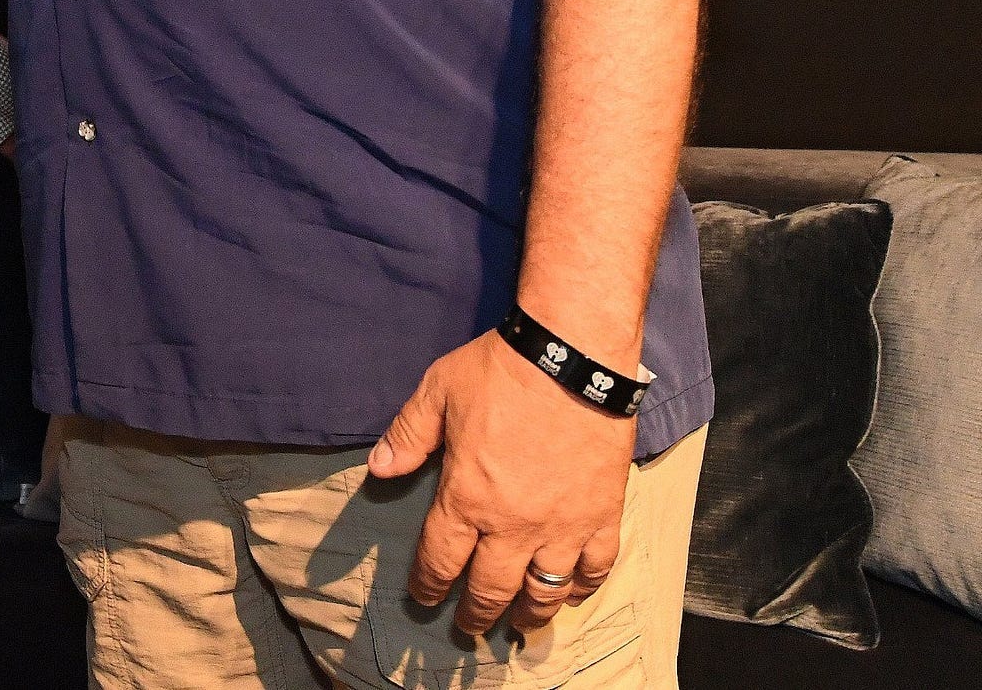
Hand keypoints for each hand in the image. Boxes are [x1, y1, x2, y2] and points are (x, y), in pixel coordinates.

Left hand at [367, 331, 634, 642]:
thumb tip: (378, 469)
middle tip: (468, 627)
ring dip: (528, 614)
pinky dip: (584, 587)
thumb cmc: (501, 370)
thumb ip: (408, 435)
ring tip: (519, 625)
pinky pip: (596, 567)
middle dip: (475, 613)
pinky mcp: (602, 514)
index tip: (425, 597)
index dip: (429, 584)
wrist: (572, 353)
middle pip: (490, 588)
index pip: (440, 559)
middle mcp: (513, 524)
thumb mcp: (438, 391)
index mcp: (467, 497)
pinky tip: (573, 592)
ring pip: (544, 591)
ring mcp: (562, 525)